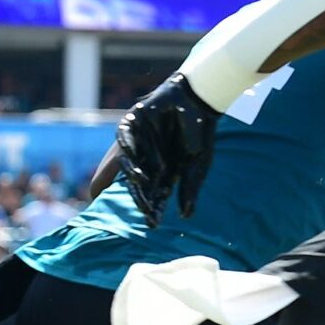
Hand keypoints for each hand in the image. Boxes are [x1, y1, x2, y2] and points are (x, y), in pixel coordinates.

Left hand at [113, 74, 218, 225]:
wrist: (197, 100)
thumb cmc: (200, 132)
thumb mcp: (198, 165)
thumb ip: (190, 189)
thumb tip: (185, 216)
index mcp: (164, 170)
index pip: (156, 194)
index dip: (154, 208)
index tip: (153, 224)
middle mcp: (148, 160)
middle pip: (137, 183)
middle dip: (139, 196)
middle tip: (142, 210)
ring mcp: (138, 143)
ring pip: (126, 164)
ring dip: (132, 175)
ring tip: (138, 183)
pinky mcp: (131, 125)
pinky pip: (124, 139)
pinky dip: (126, 149)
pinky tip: (130, 160)